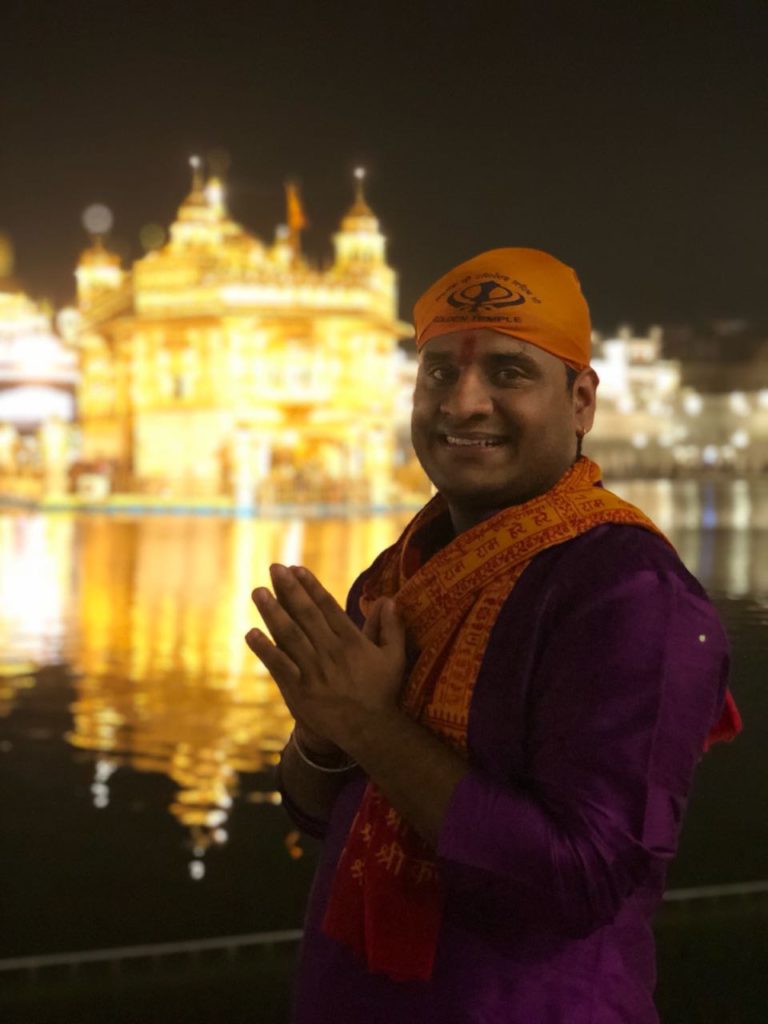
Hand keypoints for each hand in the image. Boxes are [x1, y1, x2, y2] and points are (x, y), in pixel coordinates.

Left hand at [245, 564, 405, 748]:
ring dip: (272, 613)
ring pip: (289, 636)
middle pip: (305, 615)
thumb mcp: (394, 657)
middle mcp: (330, 653)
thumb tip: (388, 598)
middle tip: (274, 569)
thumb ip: (391, 627)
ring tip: (258, 592)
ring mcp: (313, 672)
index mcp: (352, 642)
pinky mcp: (299, 692)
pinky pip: (279, 667)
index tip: (296, 569)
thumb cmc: (383, 692)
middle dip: (289, 590)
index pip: (327, 607)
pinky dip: (265, 650)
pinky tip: (251, 634)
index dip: (310, 587)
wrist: (370, 730)